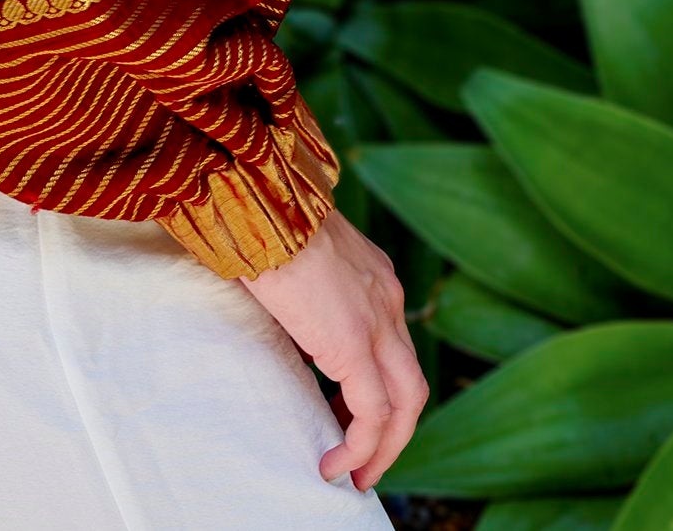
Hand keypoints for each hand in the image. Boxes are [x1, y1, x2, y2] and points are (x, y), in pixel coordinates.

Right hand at [240, 209, 427, 490]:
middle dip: (393, 429)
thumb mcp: (294, 252)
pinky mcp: (353, 345)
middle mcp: (387, 299)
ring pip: (405, 403)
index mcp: (373, 275)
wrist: (261, 199)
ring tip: (355, 473)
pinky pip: (372, 414)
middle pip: (411, 382)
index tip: (346, 410)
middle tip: (366, 460)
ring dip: (384, 447)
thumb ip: (305, 284)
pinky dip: (360, 446)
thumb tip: (286, 313)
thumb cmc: (262, 215)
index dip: (376, 384)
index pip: (392, 344)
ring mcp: (377, 321)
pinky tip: (335, 463)